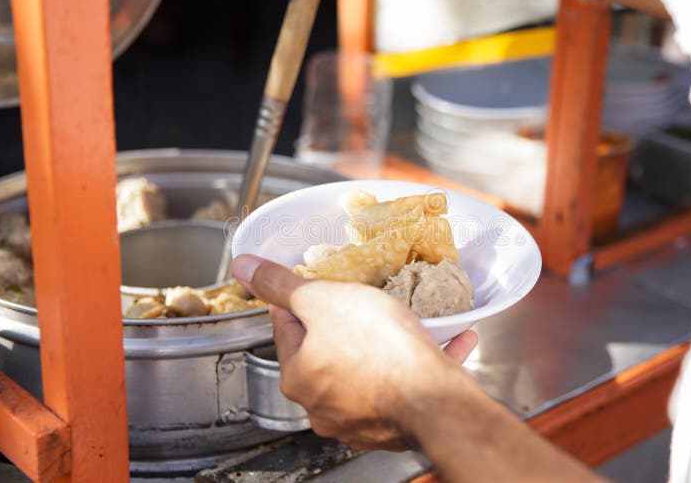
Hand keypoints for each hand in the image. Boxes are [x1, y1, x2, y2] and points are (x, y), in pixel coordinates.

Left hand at [232, 254, 477, 450]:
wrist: (431, 399)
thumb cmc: (375, 347)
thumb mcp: (322, 299)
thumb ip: (280, 283)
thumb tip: (243, 267)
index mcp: (297, 375)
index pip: (286, 327)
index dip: (299, 299)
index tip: (313, 285)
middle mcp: (322, 405)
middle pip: (326, 350)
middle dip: (344, 323)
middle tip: (363, 299)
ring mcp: (360, 419)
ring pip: (368, 368)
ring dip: (386, 342)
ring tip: (406, 317)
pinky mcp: (397, 423)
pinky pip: (405, 383)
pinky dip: (421, 360)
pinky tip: (447, 338)